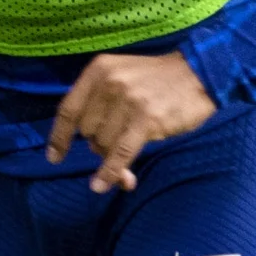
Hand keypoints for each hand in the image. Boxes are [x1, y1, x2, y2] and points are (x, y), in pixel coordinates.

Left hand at [45, 51, 213, 194]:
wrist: (201, 72)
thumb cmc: (159, 80)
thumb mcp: (122, 77)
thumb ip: (102, 105)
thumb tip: (95, 152)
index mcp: (98, 71)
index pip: (68, 110)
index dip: (59, 137)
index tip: (54, 157)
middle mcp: (108, 84)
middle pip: (88, 131)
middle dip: (98, 146)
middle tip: (118, 148)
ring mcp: (127, 101)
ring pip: (103, 144)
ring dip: (111, 159)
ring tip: (126, 162)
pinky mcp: (146, 119)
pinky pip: (120, 153)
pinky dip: (110, 172)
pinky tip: (103, 184)